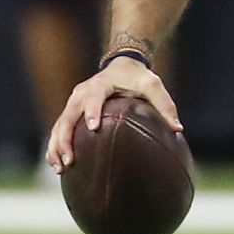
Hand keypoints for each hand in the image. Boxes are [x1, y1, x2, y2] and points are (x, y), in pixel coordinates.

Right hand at [46, 56, 181, 171]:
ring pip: (59, 126)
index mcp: (100, 85)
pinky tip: (57, 165)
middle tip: (70, 160)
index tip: (93, 128)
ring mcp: (73, 103)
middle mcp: (81, 93)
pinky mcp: (71, 112)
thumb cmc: (138, 77)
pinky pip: (59, 129)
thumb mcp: (153, 85)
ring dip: (56, 147)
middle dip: (65, 139)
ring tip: (59, 168)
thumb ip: (165, 105)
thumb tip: (178, 129)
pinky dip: (55, 146)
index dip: (92, 111)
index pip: (94, 97)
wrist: (121, 65)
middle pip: (67, 116)